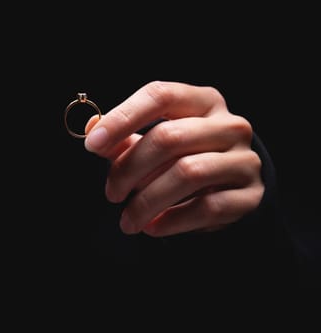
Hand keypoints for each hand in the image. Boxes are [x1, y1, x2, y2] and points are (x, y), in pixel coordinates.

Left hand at [84, 81, 263, 235]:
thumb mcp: (155, 141)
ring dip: (147, 201)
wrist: (231, 188)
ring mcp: (244, 160)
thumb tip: (92, 126)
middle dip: (129, 168)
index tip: (92, 143)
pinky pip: (207, 208)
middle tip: (111, 193)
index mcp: (202, 102)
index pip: (160, 96)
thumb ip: (125, 136)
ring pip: (188, 173)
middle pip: (168, 138)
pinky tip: (152, 227)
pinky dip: (172, 221)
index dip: (123, 117)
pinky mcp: (250, 195)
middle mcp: (229, 125)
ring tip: (127, 219)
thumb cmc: (185, 157)